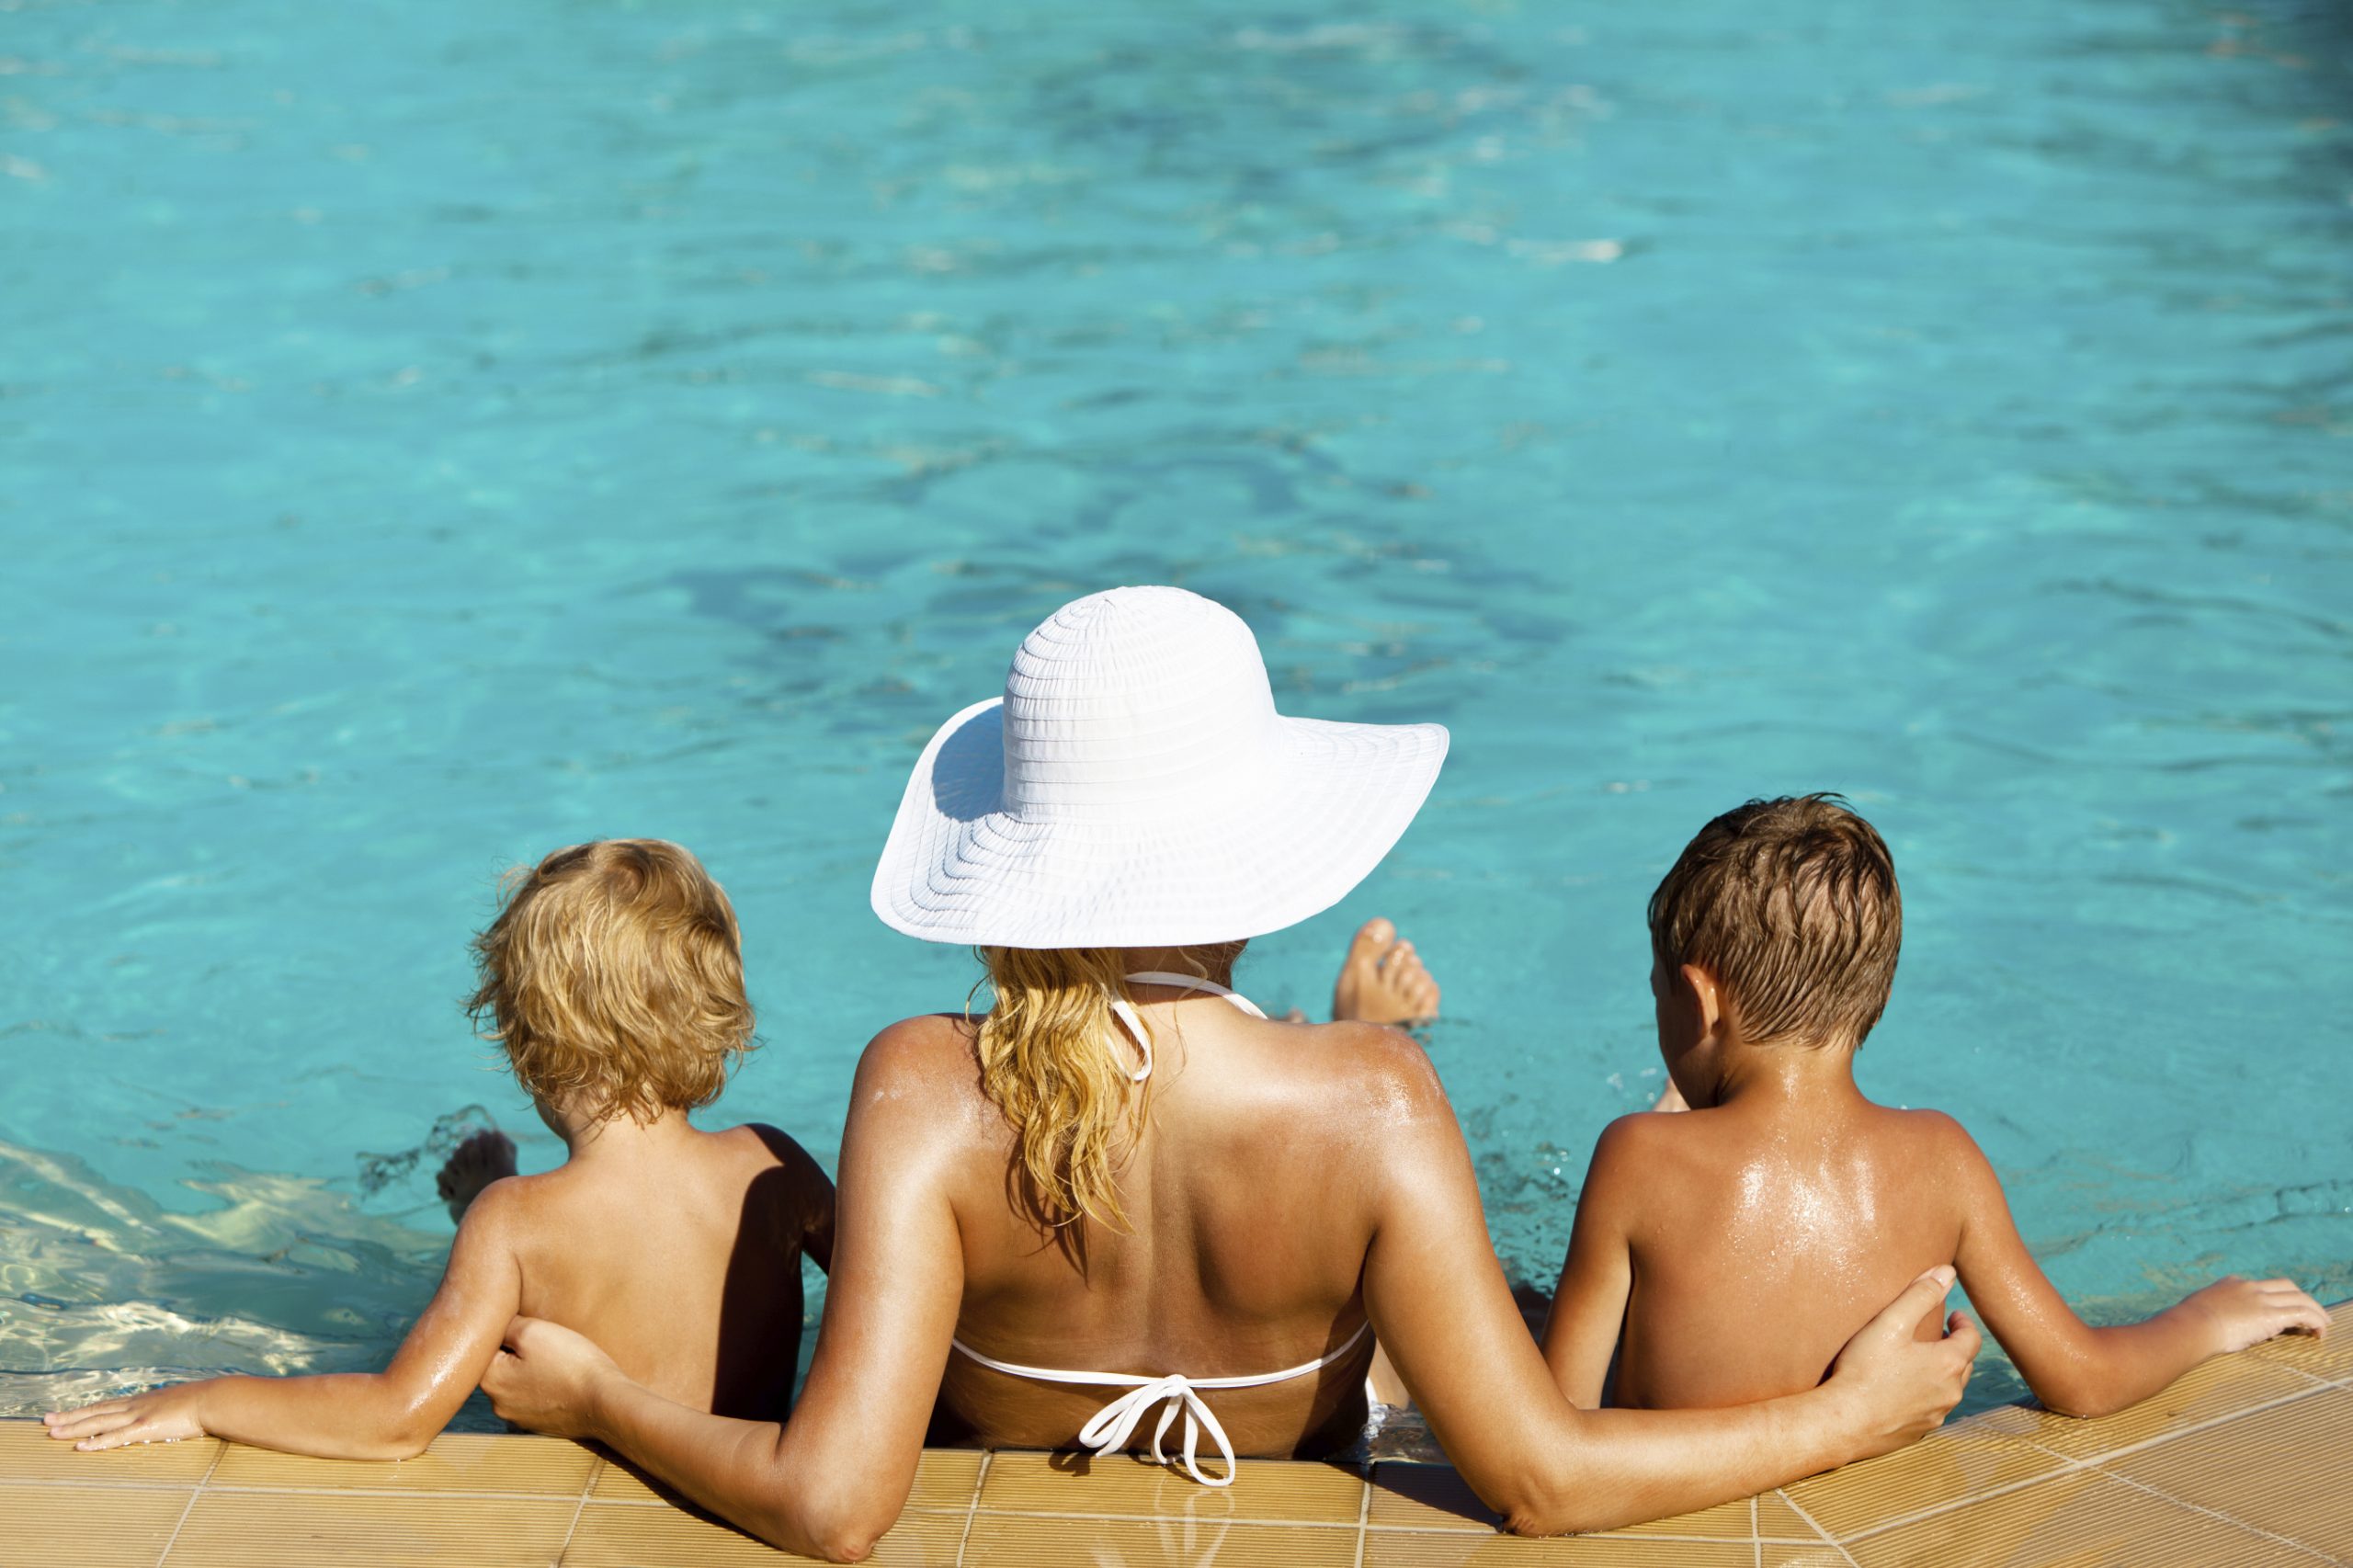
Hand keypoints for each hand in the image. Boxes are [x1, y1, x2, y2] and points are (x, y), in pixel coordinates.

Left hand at [43, 1382, 209, 1450]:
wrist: (212, 1399)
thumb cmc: (200, 1402)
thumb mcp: (177, 1404)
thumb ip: (164, 1410)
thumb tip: (163, 1415)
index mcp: (141, 1401)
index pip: (106, 1405)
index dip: (84, 1410)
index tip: (65, 1412)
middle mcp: (135, 1406)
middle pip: (96, 1412)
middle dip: (70, 1417)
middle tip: (46, 1420)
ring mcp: (138, 1416)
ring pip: (100, 1422)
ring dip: (75, 1428)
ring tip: (53, 1433)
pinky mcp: (146, 1428)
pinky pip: (117, 1437)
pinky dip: (98, 1443)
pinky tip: (81, 1448)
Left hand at [480, 1316, 625, 1439]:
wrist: (605, 1403)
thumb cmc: (569, 1363)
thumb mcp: (535, 1331)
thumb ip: (508, 1325)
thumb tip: (497, 1323)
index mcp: (490, 1380)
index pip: (484, 1347)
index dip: (504, 1330)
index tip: (523, 1323)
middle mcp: (498, 1404)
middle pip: (499, 1366)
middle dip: (516, 1351)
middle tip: (543, 1339)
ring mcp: (519, 1417)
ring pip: (517, 1382)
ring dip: (530, 1370)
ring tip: (557, 1359)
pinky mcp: (540, 1424)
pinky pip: (535, 1398)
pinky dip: (544, 1386)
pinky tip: (563, 1378)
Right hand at [1825, 1266, 1980, 1461]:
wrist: (1845, 1422)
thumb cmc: (1865, 1369)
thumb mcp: (1891, 1323)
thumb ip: (1920, 1295)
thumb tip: (1948, 1272)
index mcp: (1948, 1363)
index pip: (1972, 1339)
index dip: (1964, 1323)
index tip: (1952, 1315)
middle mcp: (1950, 1392)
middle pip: (1964, 1365)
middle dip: (1954, 1348)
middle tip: (1937, 1335)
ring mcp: (1936, 1415)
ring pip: (1949, 1389)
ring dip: (1940, 1373)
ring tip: (1919, 1362)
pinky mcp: (1919, 1432)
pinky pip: (1931, 1409)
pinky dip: (1925, 1395)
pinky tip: (1902, 1390)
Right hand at [2179, 1275, 2329, 1353]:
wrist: (2192, 1325)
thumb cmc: (2189, 1323)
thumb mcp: (2199, 1309)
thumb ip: (2212, 1312)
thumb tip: (2210, 1323)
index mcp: (2232, 1284)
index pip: (2261, 1286)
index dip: (2275, 1298)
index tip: (2280, 1314)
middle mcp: (2249, 1287)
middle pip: (2286, 1285)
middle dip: (2302, 1298)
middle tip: (2312, 1313)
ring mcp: (2261, 1299)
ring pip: (2300, 1298)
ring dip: (2316, 1311)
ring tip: (2323, 1325)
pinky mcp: (2270, 1315)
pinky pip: (2303, 1313)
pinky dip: (2316, 1321)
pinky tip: (2320, 1332)